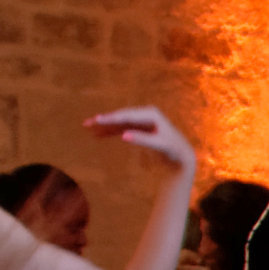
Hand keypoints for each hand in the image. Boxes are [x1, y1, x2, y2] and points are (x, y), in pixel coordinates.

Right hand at [85, 104, 203, 182]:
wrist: (181, 155)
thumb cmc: (173, 151)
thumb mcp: (160, 146)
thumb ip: (142, 140)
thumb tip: (123, 136)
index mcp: (151, 114)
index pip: (127, 115)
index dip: (111, 118)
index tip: (98, 120)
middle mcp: (145, 114)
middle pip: (120, 117)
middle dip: (104, 120)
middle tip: (86, 123)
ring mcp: (141, 121)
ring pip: (119, 122)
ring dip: (104, 126)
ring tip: (87, 127)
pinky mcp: (139, 129)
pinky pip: (121, 128)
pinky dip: (110, 132)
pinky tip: (98, 135)